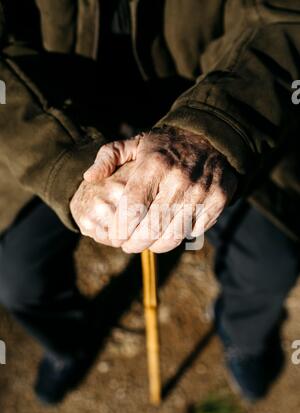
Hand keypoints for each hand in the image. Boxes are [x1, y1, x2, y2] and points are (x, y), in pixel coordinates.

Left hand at [71, 126, 237, 252]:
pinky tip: (170, 230)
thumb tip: (89, 178)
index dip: (121, 230)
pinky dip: (180, 236)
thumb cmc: (165, 146)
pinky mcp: (218, 201)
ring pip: (173, 236)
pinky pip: (194, 231)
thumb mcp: (134, 143)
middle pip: (152, 228)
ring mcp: (201, 191)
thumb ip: (108, 157)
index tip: (115, 237)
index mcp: (154, 165)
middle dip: (135, 243)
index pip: (132, 209)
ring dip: (156, 246)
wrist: (210, 137)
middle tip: (128, 246)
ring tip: (147, 243)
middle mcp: (178, 179)